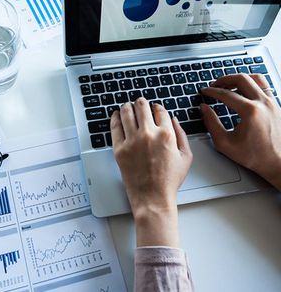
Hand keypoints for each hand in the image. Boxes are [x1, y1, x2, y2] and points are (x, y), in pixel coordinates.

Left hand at [111, 98, 192, 246]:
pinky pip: (115, 127)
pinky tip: (116, 115)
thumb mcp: (186, 157)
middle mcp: (148, 134)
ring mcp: (132, 141)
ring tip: (127, 106)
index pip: (160, 111)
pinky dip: (115, 118)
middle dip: (141, 102)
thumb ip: (181, 135)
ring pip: (126, 113)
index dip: (157, 107)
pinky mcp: (119, 149)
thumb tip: (173, 119)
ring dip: (127, 106)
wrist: (152, 197)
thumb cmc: (169, 180)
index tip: (155, 108)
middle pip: (142, 107)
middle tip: (140, 103)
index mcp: (166, 134)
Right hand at [201, 74, 280, 189]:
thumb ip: (211, 123)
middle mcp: (263, 103)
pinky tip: (245, 91)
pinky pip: (265, 86)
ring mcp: (272, 103)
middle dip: (224, 79)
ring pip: (256, 78)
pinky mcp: (277, 105)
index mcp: (250, 111)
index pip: (226, 94)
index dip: (211, 91)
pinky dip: (253, 84)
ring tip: (230, 84)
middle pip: (241, 79)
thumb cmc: (255, 156)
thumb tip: (204, 109)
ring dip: (240, 78)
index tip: (205, 91)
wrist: (278, 163)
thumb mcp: (225, 143)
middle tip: (215, 84)